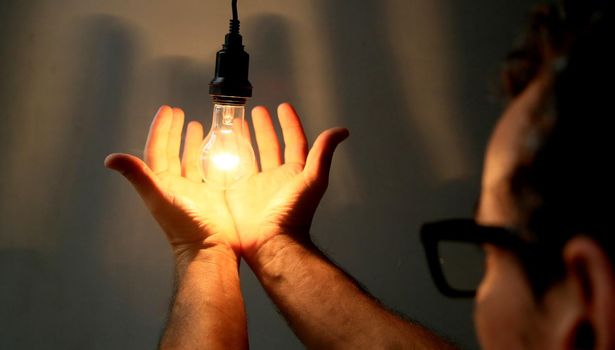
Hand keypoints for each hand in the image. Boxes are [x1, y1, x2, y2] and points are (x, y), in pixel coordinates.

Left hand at [105, 106, 238, 260]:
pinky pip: (212, 170)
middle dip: (175, 131)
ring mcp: (196, 190)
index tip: (167, 110)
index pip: (158, 149)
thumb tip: (111, 158)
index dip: (161, 129)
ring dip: (194, 142)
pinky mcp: (213, 195)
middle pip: (173, 152)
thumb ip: (138, 175)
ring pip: (192, 160)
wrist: (210, 248)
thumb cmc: (184, 226)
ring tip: (198, 125)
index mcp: (162, 182)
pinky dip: (215, 156)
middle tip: (179, 113)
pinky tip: (220, 148)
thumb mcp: (159, 197)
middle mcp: (177, 185)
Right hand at [226, 103, 348, 258]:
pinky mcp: (237, 193)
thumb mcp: (313, 179)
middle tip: (256, 110)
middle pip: (269, 145)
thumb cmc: (294, 214)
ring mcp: (255, 184)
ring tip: (235, 121)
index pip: (294, 141)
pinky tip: (220, 142)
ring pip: (249, 154)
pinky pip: (231, 169)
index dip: (289, 123)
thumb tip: (341, 131)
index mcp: (294, 172)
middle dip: (264, 127)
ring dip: (243, 137)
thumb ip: (323, 153)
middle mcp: (275, 176)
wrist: (271, 242)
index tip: (283, 107)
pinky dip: (226, 154)